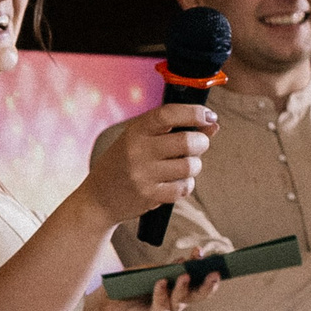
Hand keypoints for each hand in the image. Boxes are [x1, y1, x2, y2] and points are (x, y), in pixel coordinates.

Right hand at [77, 103, 215, 224]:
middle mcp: (137, 151)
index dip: (194, 112)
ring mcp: (143, 174)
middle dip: (201, 142)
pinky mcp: (149, 196)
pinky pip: (184, 187)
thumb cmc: (122, 164)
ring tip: (183, 166)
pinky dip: (186, 185)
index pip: (168, 114)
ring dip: (194, 166)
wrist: (98, 198)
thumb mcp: (140, 140)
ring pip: (190, 166)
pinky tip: (174, 183)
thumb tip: (212, 124)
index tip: (208, 116)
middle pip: (187, 141)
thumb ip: (173, 130)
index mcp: (135, 131)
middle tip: (198, 145)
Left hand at [78, 252, 221, 310]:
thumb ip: (163, 269)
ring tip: (185, 275)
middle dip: (209, 284)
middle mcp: (177, 299)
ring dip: (185, 287)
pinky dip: (161, 293)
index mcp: (177, 286)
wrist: (105, 305)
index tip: (200, 251)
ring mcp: (169, 310)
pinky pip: (162, 306)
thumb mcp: (146, 272)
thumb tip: (182, 262)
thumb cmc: (127, 286)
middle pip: (199, 293)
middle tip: (215, 272)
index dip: (200, 264)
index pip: (195, 275)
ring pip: (183, 299)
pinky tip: (161, 282)